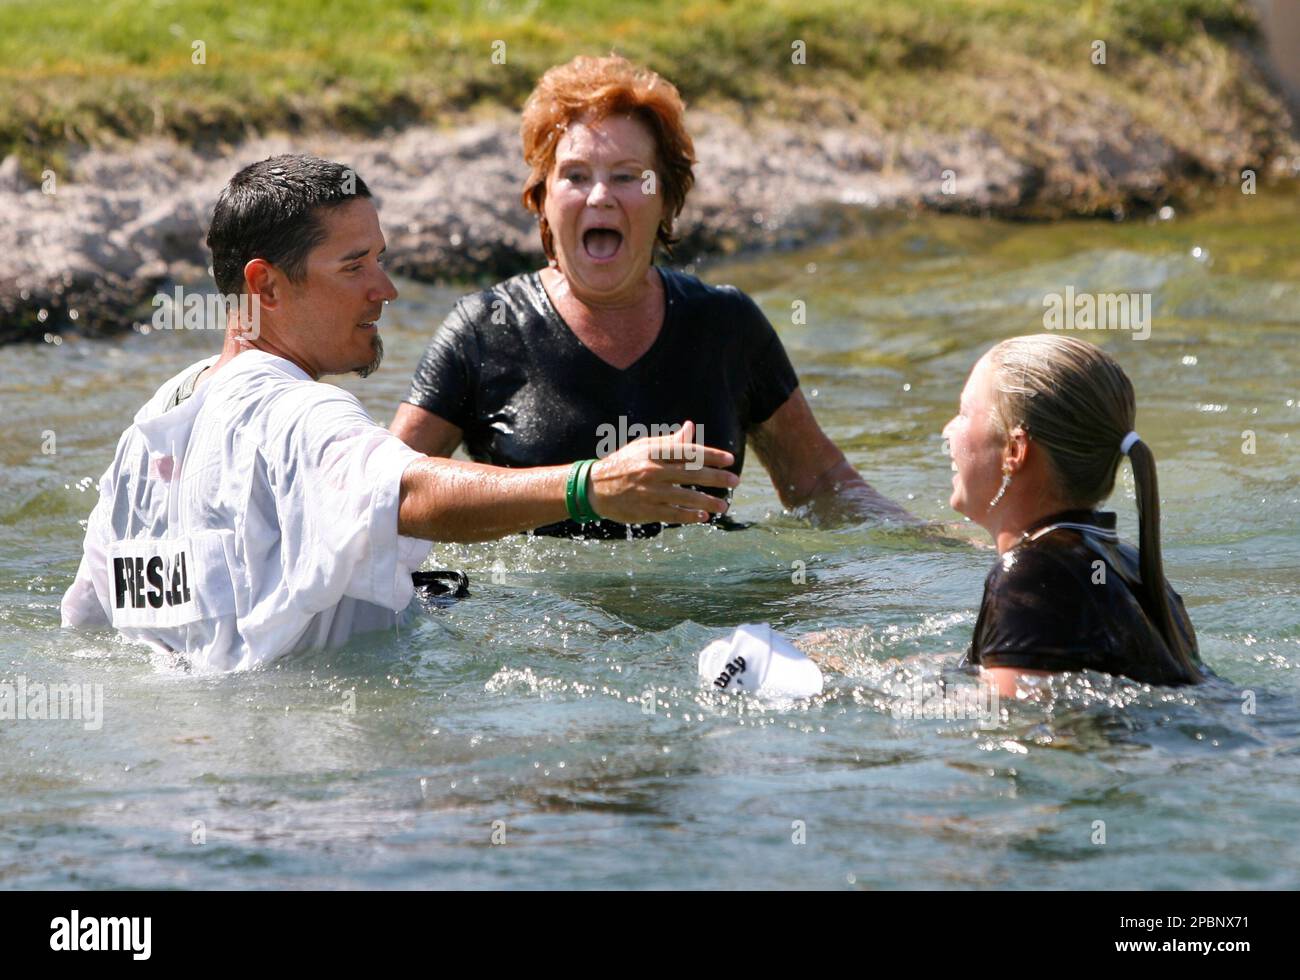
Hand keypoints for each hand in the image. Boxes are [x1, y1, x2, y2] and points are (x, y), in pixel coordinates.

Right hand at [587, 420, 737, 524]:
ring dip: (707, 501)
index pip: (688, 452)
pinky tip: (704, 516)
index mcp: (653, 452)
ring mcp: (648, 492)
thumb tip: (691, 428)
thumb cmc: (624, 463)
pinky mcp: (645, 510)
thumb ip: (669, 442)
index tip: (730, 459)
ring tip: (724, 504)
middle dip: (716, 478)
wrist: (594, 487)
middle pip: (691, 474)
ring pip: (684, 497)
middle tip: (735, 481)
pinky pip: (672, 514)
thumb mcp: (644, 447)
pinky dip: (689, 515)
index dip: (711, 455)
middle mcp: (652, 471)